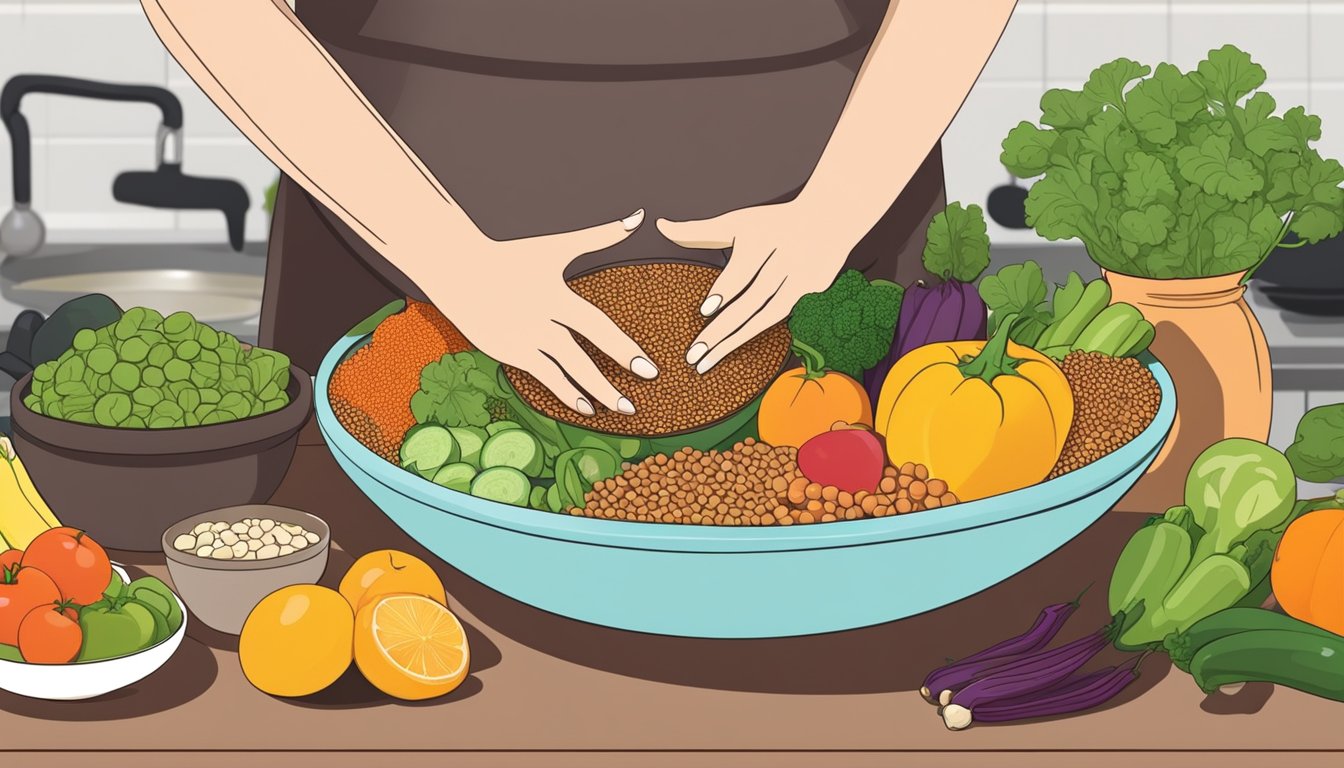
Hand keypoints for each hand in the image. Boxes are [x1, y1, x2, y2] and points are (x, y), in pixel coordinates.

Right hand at [427, 209, 657, 416]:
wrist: (458, 268)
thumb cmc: (511, 256)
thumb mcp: (556, 246)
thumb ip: (601, 235)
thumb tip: (639, 217)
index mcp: (556, 295)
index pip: (596, 327)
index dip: (622, 349)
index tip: (648, 370)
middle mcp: (540, 320)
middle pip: (580, 356)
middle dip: (608, 382)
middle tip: (633, 407)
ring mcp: (523, 338)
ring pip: (563, 371)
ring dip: (591, 391)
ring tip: (618, 409)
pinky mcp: (509, 350)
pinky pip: (542, 376)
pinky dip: (564, 392)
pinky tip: (585, 407)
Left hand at [657, 202, 854, 372]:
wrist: (830, 218)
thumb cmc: (774, 223)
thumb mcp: (737, 222)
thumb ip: (698, 231)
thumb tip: (660, 226)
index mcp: (765, 237)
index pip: (744, 269)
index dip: (725, 289)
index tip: (706, 309)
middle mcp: (786, 258)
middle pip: (752, 299)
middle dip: (723, 329)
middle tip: (695, 353)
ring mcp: (804, 279)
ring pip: (767, 316)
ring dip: (736, 340)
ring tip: (708, 360)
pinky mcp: (813, 293)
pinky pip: (781, 319)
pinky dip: (757, 334)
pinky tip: (734, 348)